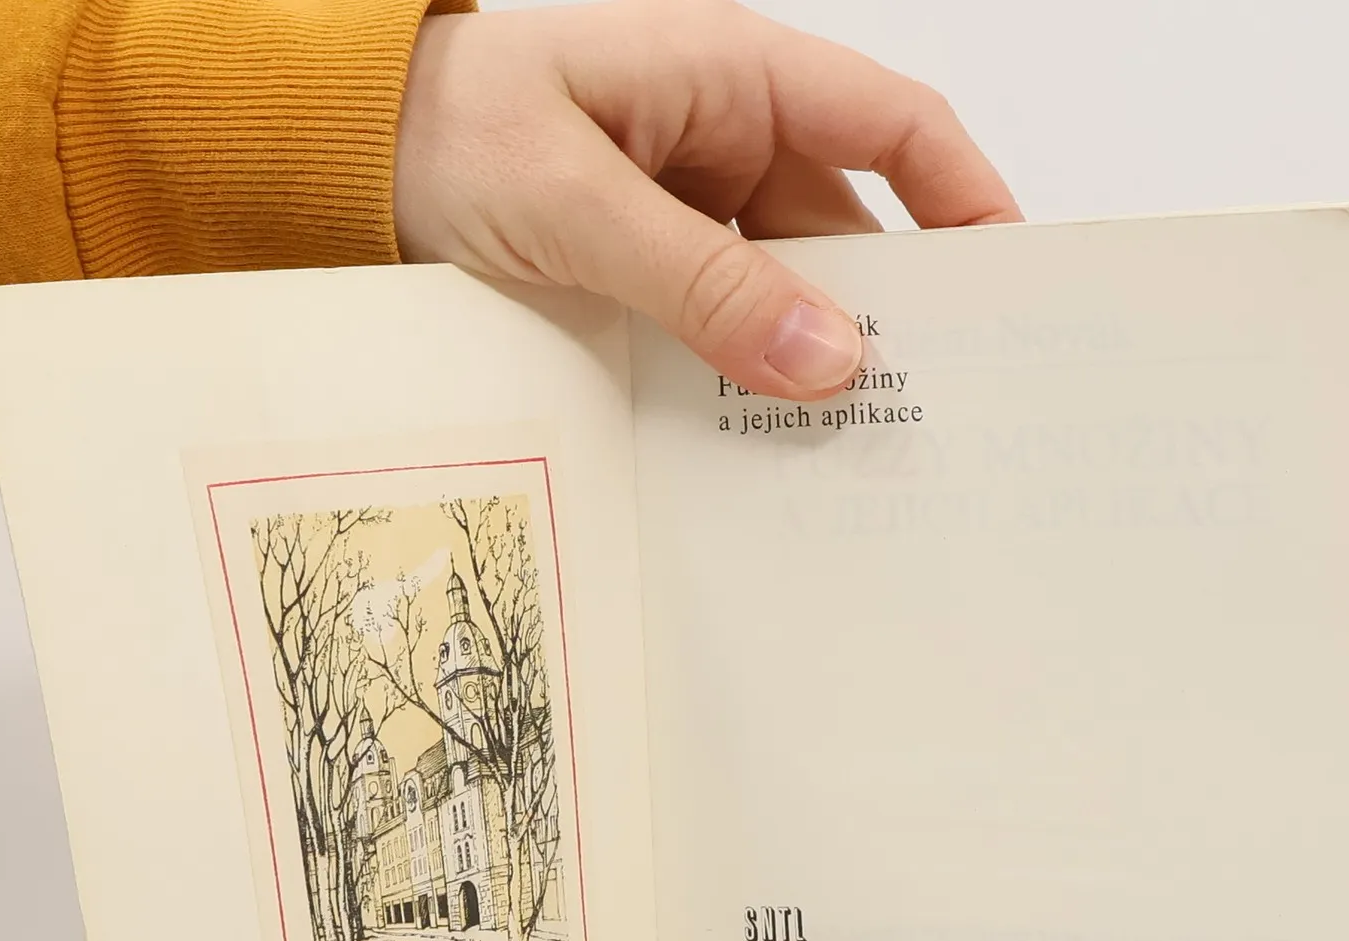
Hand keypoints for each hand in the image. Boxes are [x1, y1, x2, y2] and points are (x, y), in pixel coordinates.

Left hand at [394, 0, 1019, 400]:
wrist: (338, 164)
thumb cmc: (444, 132)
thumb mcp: (572, 204)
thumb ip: (700, 282)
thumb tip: (829, 364)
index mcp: (731, 75)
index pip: (893, 126)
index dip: (966, 200)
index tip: (1010, 291)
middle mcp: (728, 140)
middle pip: (852, 233)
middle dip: (894, 319)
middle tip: (938, 417)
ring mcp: (694, 211)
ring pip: (792, 295)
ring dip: (815, 367)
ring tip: (856, 456)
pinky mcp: (656, 272)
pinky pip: (730, 330)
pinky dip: (750, 384)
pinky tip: (766, 446)